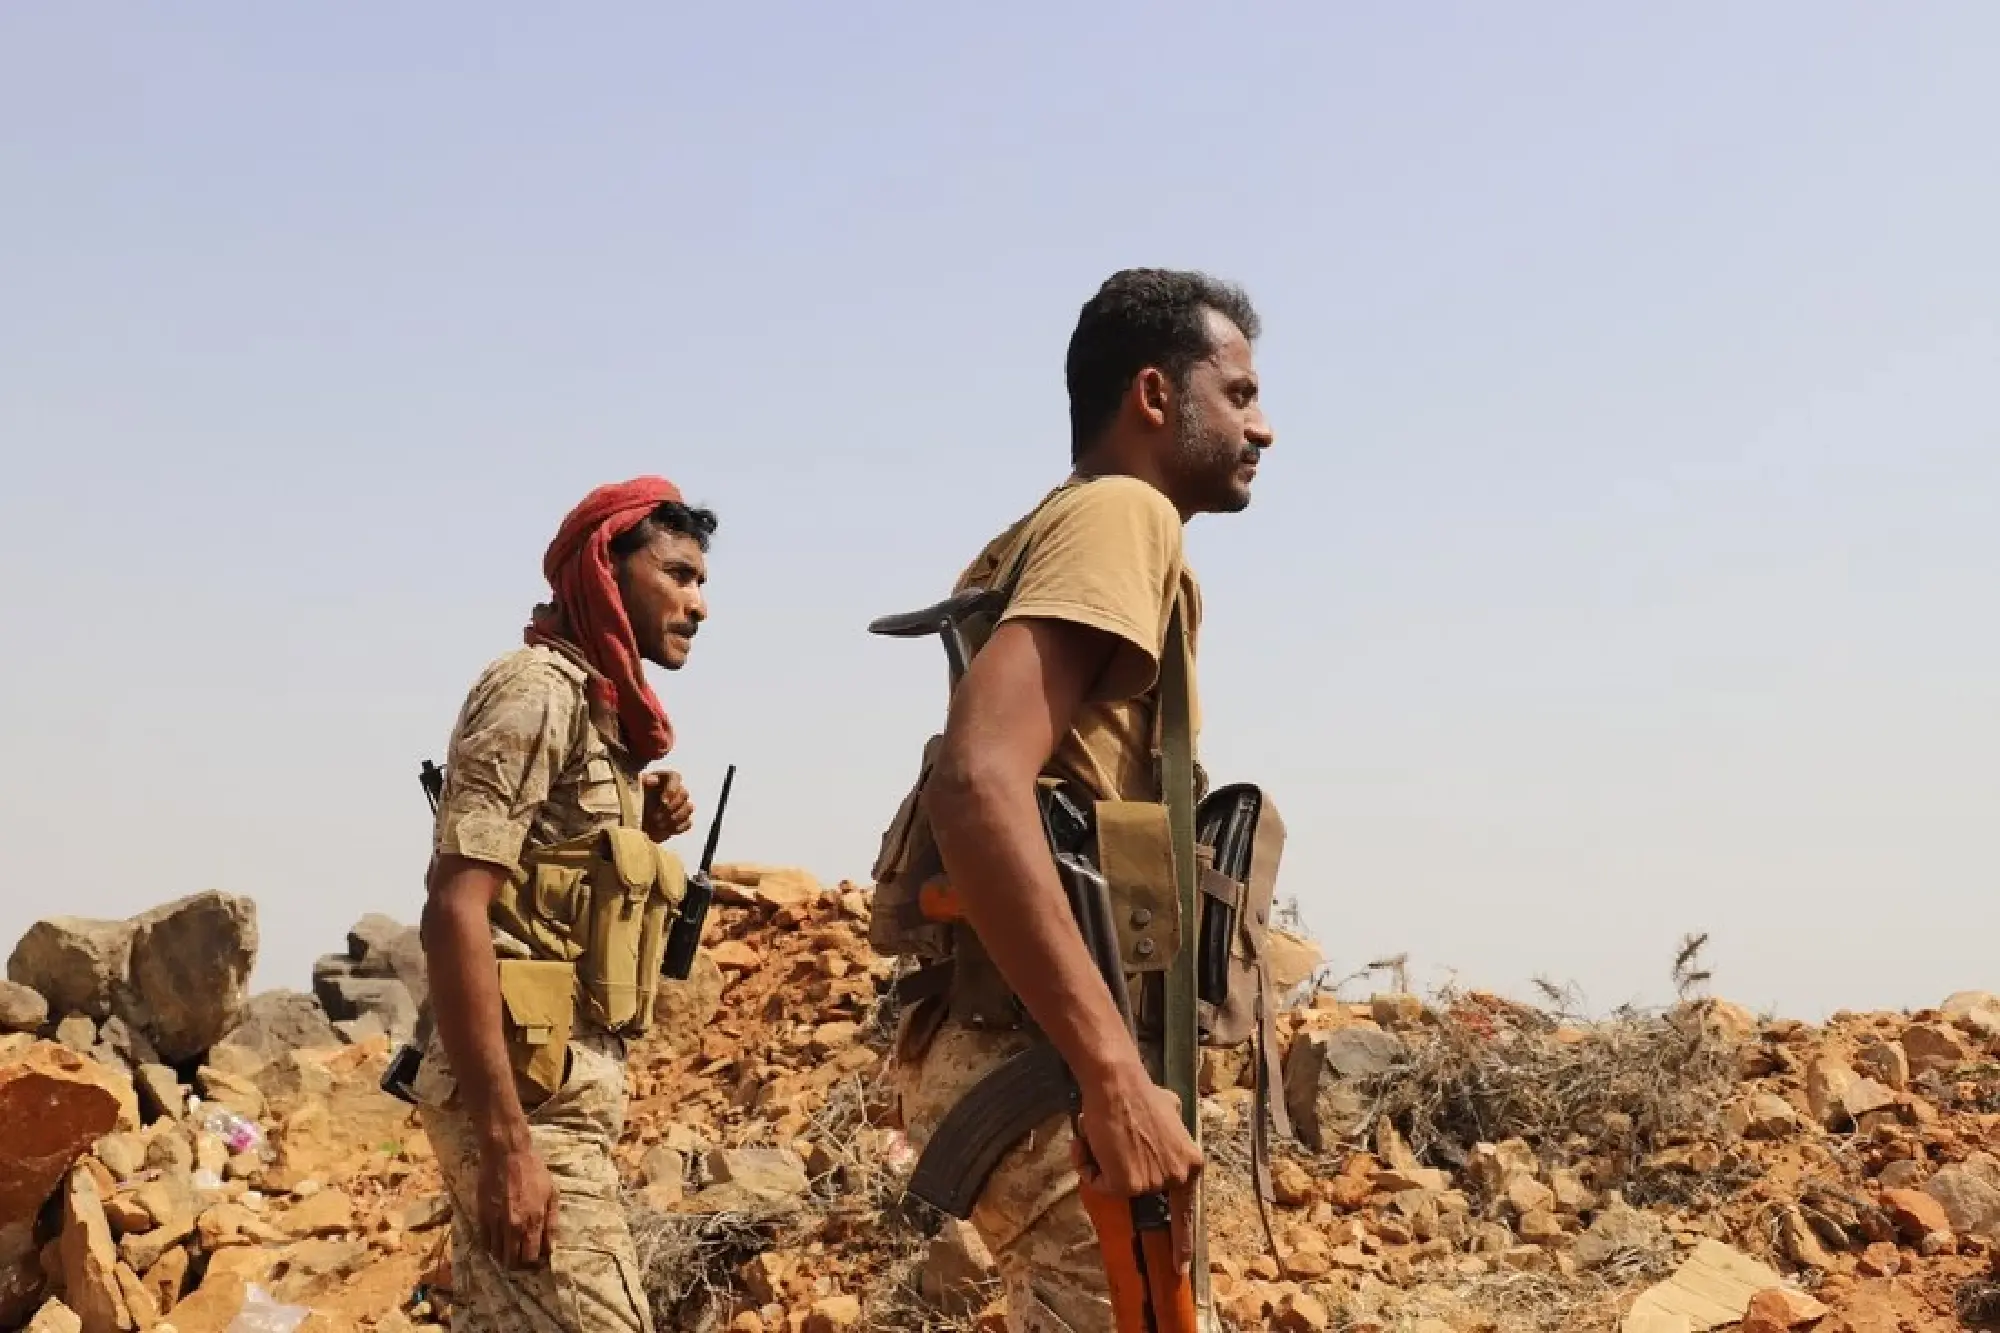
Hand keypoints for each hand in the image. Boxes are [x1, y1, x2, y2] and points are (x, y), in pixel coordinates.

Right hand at [478, 1141, 559, 1268]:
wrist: (507, 1154)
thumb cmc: (533, 1171)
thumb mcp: (552, 1194)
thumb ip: (552, 1223)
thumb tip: (551, 1247)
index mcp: (535, 1221)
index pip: (532, 1257)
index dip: (534, 1263)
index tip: (535, 1259)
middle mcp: (514, 1226)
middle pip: (513, 1261)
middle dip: (518, 1264)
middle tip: (521, 1258)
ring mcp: (496, 1223)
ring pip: (498, 1255)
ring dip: (504, 1257)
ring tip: (509, 1251)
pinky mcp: (482, 1217)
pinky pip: (484, 1243)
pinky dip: (491, 1247)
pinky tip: (497, 1243)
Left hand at [641, 770, 694, 840]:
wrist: (636, 817)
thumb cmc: (637, 797)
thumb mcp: (637, 787)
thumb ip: (644, 781)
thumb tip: (653, 780)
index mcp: (666, 779)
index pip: (675, 778)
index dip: (672, 789)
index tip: (663, 800)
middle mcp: (677, 790)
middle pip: (684, 793)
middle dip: (672, 806)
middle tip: (657, 815)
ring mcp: (682, 806)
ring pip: (689, 808)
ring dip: (676, 817)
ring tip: (660, 824)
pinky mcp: (683, 820)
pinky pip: (688, 823)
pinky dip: (679, 827)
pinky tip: (666, 829)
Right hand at [1071, 1062, 1203, 1273]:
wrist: (1118, 1083)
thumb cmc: (1140, 1093)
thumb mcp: (1173, 1112)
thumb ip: (1174, 1134)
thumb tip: (1167, 1139)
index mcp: (1191, 1165)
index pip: (1187, 1213)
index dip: (1182, 1244)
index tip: (1180, 1269)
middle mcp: (1177, 1178)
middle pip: (1141, 1193)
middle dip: (1119, 1174)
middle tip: (1108, 1146)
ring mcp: (1153, 1184)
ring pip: (1117, 1188)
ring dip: (1100, 1165)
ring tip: (1100, 1135)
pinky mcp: (1127, 1185)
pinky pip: (1099, 1185)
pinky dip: (1089, 1167)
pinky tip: (1090, 1142)